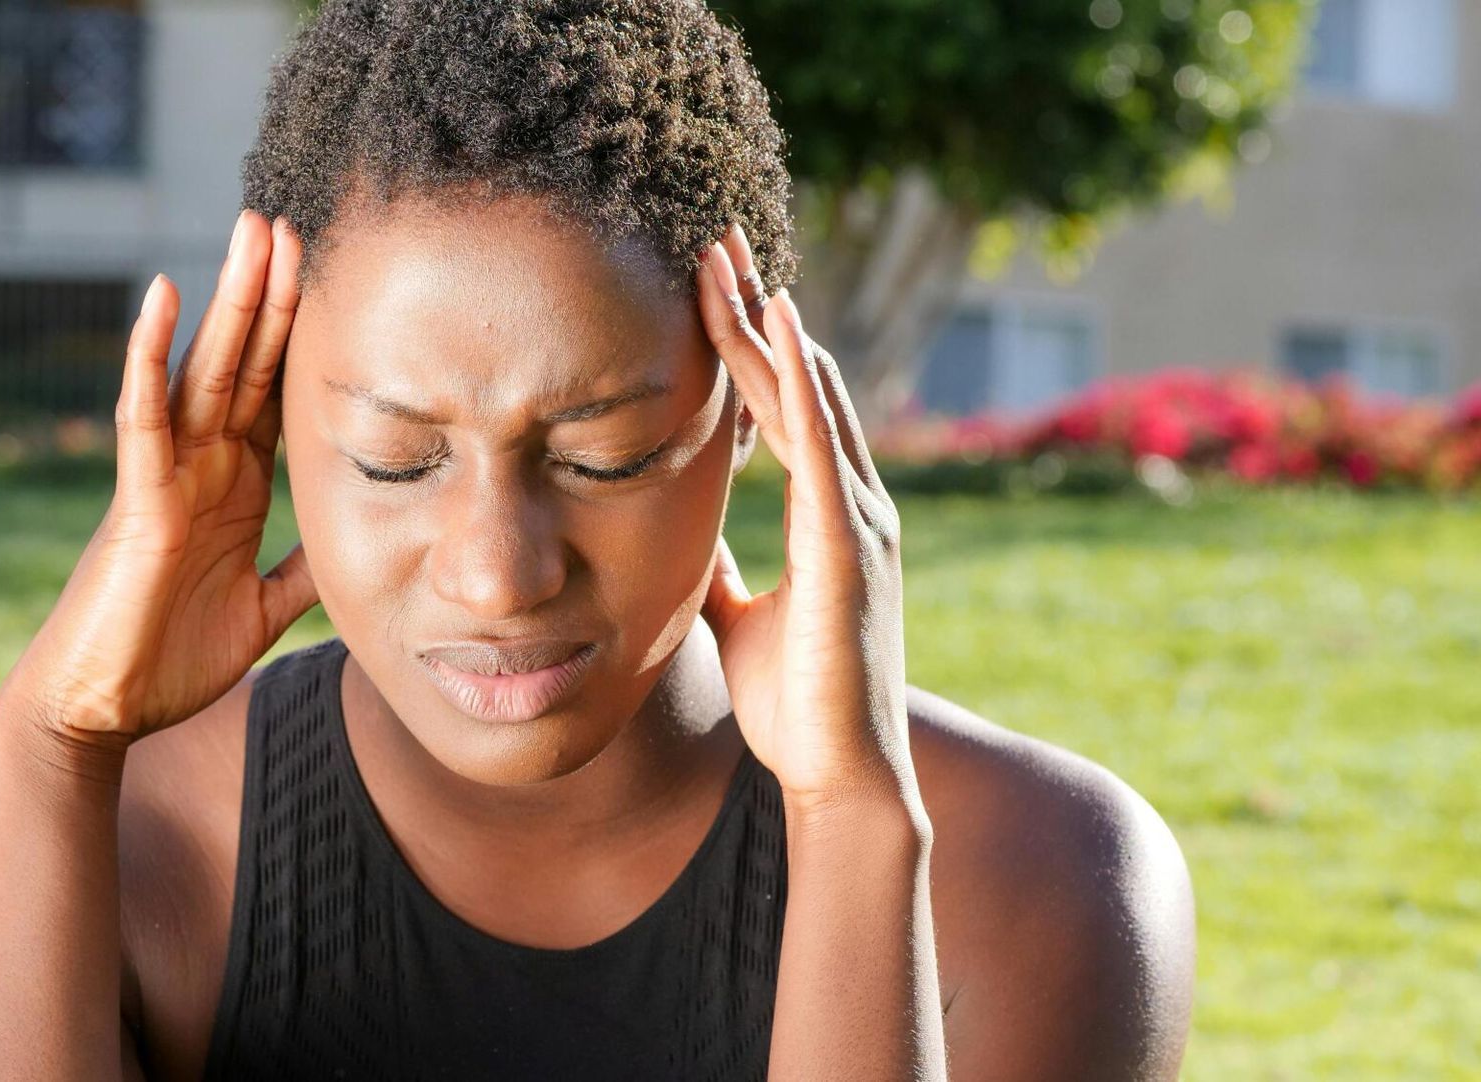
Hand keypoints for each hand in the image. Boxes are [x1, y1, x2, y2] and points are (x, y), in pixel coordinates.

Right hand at [0, 209, 318, 751]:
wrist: (100, 712)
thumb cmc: (168, 660)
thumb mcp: (262, 611)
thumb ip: (302, 573)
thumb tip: (351, 550)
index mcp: (233, 486)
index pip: (275, 394)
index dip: (303, 337)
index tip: (333, 274)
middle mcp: (200, 466)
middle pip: (243, 363)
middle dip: (271, 293)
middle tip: (292, 218)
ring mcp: (167, 475)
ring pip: (202, 369)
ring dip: (228, 299)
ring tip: (250, 229)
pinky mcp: (137, 500)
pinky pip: (145, 415)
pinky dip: (151, 355)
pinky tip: (163, 295)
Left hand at [694, 223, 915, 812]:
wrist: (837, 778)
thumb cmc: (794, 704)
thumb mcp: (740, 615)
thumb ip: (719, 568)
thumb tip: (684, 539)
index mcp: (825, 515)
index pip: (781, 406)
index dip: (746, 342)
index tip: (706, 283)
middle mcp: (850, 502)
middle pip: (797, 381)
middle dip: (755, 308)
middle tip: (713, 237)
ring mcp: (856, 520)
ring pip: (808, 398)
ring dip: (768, 325)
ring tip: (728, 257)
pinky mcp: (849, 547)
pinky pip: (819, 447)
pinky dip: (800, 383)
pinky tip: (778, 327)